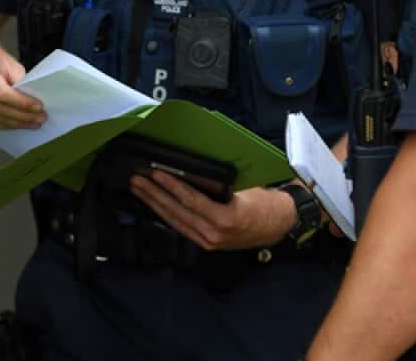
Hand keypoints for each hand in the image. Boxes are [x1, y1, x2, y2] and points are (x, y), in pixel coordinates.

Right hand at [0, 36, 43, 129]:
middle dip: (21, 116)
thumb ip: (18, 79)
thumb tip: (32, 102)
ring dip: (13, 124)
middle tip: (39, 119)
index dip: (22, 104)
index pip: (2, 93)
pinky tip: (13, 124)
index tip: (39, 108)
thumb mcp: (4, 57)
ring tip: (30, 123)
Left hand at [129, 171, 295, 250]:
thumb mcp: (243, 189)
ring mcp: (208, 241)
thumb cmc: (263, 203)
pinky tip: (153, 204)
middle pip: (176, 211)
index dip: (171, 185)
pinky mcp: (206, 243)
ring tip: (138, 189)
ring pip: (174, 221)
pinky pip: (181, 226)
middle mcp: (214, 234)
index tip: (155, 173)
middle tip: (137, 180)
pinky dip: (165, 214)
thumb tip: (190, 171)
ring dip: (154, 204)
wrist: (278, 225)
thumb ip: (218, 185)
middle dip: (153, 194)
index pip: (190, 200)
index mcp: (225, 218)